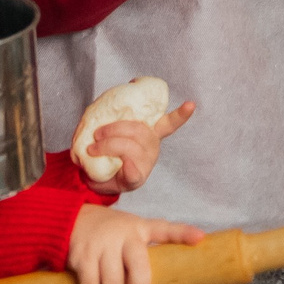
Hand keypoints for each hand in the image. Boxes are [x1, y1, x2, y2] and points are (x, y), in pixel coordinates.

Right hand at [68, 205, 204, 283]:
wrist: (72, 218)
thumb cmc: (110, 231)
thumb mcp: (133, 230)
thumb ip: (153, 244)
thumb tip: (180, 266)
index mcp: (140, 228)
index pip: (164, 229)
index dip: (183, 233)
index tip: (200, 239)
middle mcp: (123, 234)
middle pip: (137, 266)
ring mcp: (102, 243)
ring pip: (112, 280)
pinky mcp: (82, 254)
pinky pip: (89, 282)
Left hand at [81, 100, 198, 194]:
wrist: (94, 179)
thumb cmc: (104, 151)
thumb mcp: (108, 132)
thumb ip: (109, 117)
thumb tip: (106, 104)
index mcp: (149, 134)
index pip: (168, 123)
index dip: (181, 115)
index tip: (191, 105)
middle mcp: (152, 147)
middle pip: (139, 131)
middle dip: (115, 128)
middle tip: (96, 133)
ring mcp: (146, 163)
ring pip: (131, 146)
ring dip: (108, 144)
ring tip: (92, 148)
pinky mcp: (136, 178)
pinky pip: (132, 170)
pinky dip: (126, 165)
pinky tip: (123, 165)